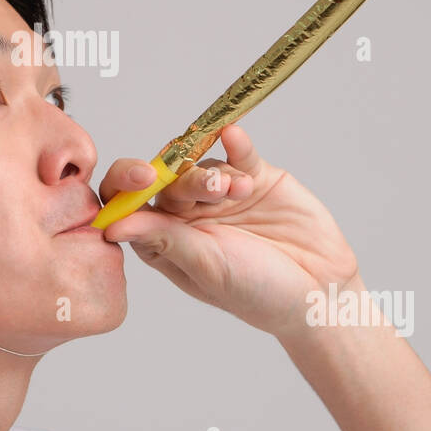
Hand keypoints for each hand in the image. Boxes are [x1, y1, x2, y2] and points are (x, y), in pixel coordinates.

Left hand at [98, 124, 359, 337]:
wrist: (321, 291)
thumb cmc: (257, 293)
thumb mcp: (206, 268)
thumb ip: (162, 240)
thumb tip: (110, 226)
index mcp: (163, 239)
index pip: (128, 203)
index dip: (125, 186)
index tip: (139, 180)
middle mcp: (186, 212)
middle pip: (164, 178)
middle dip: (176, 177)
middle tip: (205, 186)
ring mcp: (220, 193)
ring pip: (199, 163)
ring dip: (212, 171)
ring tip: (236, 190)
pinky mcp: (255, 176)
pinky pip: (238, 152)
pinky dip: (235, 143)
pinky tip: (234, 137)